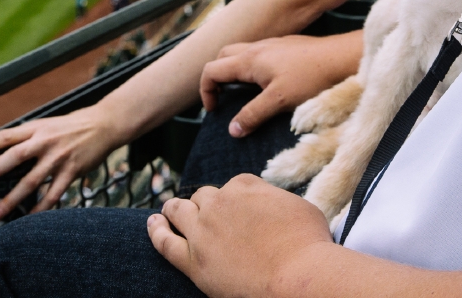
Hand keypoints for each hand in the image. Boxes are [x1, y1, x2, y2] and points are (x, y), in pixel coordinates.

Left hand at [0, 105, 118, 220]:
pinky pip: (53, 194)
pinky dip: (40, 208)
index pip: (5, 136)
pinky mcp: (72, 171)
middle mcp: (45, 141)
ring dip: (11, 200)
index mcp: (35, 128)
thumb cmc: (72, 126)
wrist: (104, 124)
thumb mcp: (47, 125)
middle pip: (14, 157)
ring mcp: (58, 157)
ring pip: (31, 181)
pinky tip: (29, 218)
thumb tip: (3, 150)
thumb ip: (27, 137)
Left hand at [148, 174, 333, 297]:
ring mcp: (203, 231)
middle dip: (206, 204)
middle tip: (208, 216)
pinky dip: (156, 231)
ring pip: (179, 211)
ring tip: (168, 211)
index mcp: (243, 185)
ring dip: (174, 209)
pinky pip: (165, 242)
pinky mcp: (193, 262)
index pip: (232, 186)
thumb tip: (271, 203)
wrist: (299, 276)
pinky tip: (153, 224)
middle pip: (204, 197)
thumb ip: (275, 199)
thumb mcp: (299, 205)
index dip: (236, 200)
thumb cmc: (308, 244)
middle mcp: (219, 202)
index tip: (241, 212)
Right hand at [199, 33, 362, 136]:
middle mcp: (257, 48)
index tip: (215, 111)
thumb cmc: (312, 78)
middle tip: (224, 99)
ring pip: (241, 53)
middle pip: (223, 57)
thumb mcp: (279, 101)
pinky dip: (253, 68)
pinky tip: (269, 85)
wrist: (343, 58)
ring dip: (235, 71)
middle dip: (216, 77)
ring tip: (244, 94)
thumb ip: (253, 114)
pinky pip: (259, 54)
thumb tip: (232, 130)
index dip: (206, 91)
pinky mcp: (287, 47)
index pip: (211, 70)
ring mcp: (273, 45)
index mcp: (249, 59)